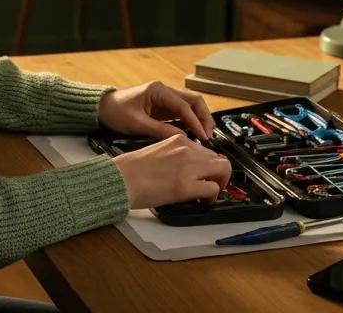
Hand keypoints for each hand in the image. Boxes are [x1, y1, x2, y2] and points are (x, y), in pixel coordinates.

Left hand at [98, 81, 215, 141]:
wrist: (102, 108)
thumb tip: (182, 138)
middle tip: (208, 136)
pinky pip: (182, 113)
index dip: (195, 122)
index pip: (184, 106)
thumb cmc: (115, 112)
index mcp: (158, 90)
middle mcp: (165, 91)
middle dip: (204, 118)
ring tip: (204, 137)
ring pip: (191, 106)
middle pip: (193, 101)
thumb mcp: (137, 124)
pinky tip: (194, 135)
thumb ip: (160, 130)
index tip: (203, 137)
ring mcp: (165, 98)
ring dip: (199, 120)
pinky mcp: (163, 107)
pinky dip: (191, 122)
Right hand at [111, 134, 231, 208]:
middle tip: (213, 184)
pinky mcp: (186, 186)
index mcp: (177, 140)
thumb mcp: (157, 151)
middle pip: (219, 158)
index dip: (208, 165)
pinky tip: (203, 201)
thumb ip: (175, 155)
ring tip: (209, 193)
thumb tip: (185, 168)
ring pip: (223, 170)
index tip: (206, 173)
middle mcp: (186, 150)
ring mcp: (188, 167)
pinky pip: (213, 189)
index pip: (205, 150)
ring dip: (220, 183)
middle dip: (219, 173)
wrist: (119, 179)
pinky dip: (213, 197)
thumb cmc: (130, 169)